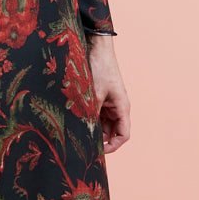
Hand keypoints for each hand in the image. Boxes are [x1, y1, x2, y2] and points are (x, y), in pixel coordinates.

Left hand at [86, 35, 129, 153]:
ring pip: (101, 123)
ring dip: (91, 127)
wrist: (97, 48)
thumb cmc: (100, 68)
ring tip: (77, 131)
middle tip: (82, 144)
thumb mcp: (93, 94)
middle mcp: (117, 108)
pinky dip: (87, 118)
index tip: (98, 152)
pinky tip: (75, 120)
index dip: (113, 147)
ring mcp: (108, 103)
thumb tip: (84, 132)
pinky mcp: (100, 98)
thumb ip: (90, 114)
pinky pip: (95, 114)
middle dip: (99, 138)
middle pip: (111, 132)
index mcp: (122, 108)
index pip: (123, 135)